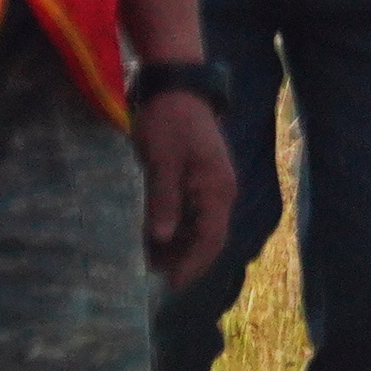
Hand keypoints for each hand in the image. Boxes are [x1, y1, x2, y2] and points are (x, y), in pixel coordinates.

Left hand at [134, 85, 237, 287]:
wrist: (175, 85)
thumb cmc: (168, 122)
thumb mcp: (161, 161)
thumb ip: (163, 200)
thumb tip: (161, 238)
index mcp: (217, 190)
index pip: (210, 239)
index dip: (192, 264)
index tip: (171, 284)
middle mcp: (220, 191)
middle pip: (206, 236)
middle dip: (184, 257)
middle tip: (155, 276)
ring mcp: (210, 183)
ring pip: (197, 224)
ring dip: (177, 243)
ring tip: (150, 260)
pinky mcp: (196, 175)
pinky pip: (189, 209)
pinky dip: (173, 224)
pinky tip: (153, 233)